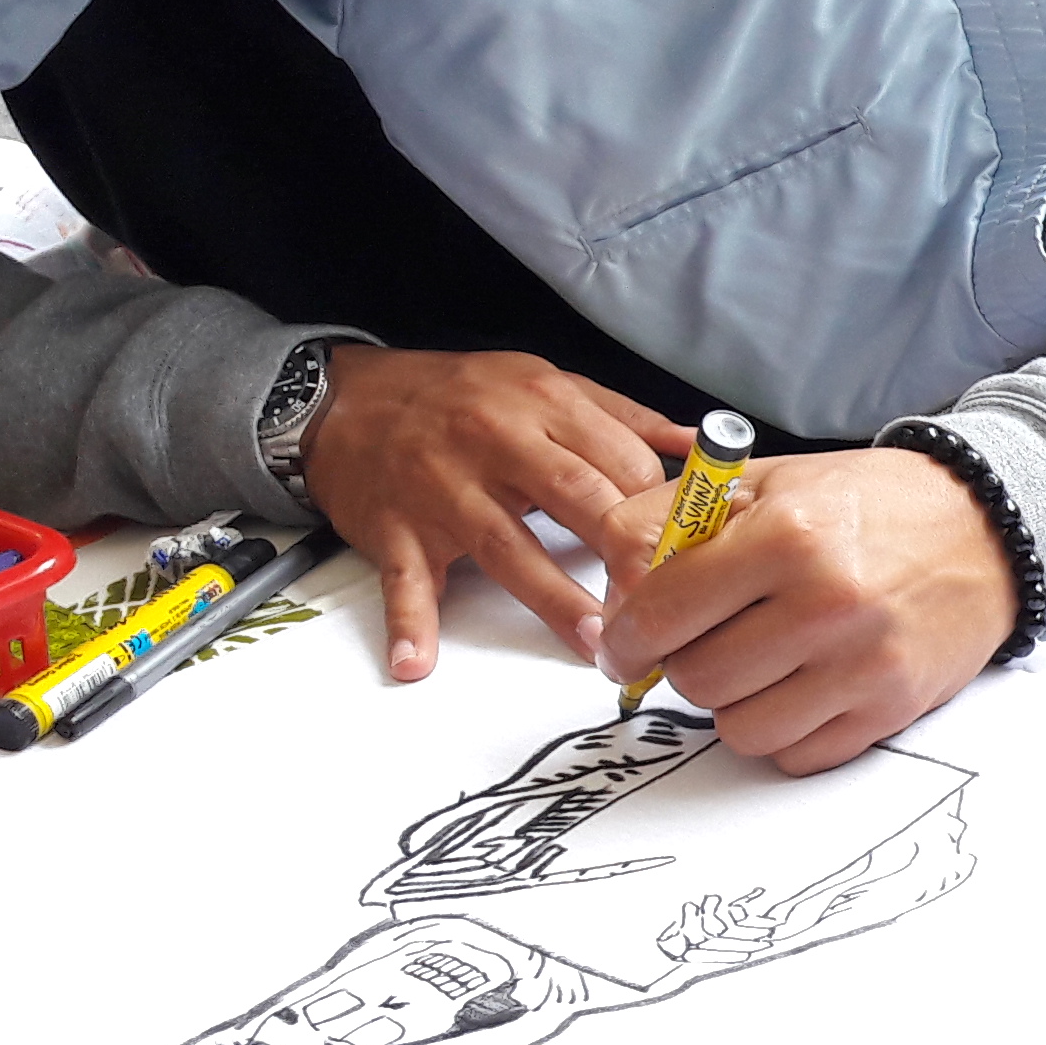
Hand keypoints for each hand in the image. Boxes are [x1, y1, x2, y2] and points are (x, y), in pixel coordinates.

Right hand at [302, 343, 689, 680]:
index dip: (663, 512)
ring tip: (597, 642)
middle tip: (670, 605)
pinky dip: (408, 622)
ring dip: (552, 597)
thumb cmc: (458, 396)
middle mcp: (494, 442)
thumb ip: (624, 416)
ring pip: (506, 546)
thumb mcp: (545, 383)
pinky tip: (417, 661)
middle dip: (625, 553)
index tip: (696, 557)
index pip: (621, 461)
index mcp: (543, 404)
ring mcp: (440, 488)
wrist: (342, 400)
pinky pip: (404, 579)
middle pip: (574, 497)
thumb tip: (703, 441)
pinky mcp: (392, 528)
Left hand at [592, 444, 1016, 773]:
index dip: (626, 635)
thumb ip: (670, 521)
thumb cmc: (866, 505)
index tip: (626, 642)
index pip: (661, 612)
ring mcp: (864, 664)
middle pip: (695, 679)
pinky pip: (797, 755)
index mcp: (787, 534)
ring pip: (740, 729)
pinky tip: (799, 690)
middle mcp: (827, 603)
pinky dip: (785, 732)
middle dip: (682, 666)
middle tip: (703, 645)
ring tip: (759, 666)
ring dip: (735, 704)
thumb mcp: (765, 481)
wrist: (986, 530)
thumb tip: (614, 598)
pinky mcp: (892, 708)